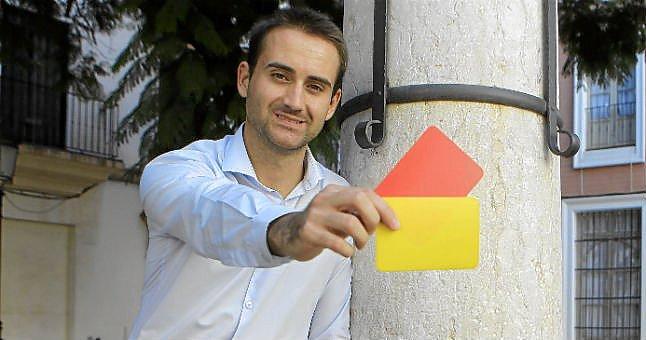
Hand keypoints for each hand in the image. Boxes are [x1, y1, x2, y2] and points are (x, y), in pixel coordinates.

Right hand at [267, 184, 399, 260]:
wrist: (289, 235)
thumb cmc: (322, 226)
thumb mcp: (340, 213)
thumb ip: (358, 212)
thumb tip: (387, 220)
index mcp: (335, 191)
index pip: (366, 192)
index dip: (384, 209)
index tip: (394, 225)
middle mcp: (325, 199)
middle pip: (358, 199)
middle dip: (373, 219)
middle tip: (371, 232)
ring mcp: (315, 215)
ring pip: (350, 222)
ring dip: (362, 238)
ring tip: (359, 245)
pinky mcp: (308, 232)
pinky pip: (337, 242)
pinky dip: (348, 250)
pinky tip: (347, 252)